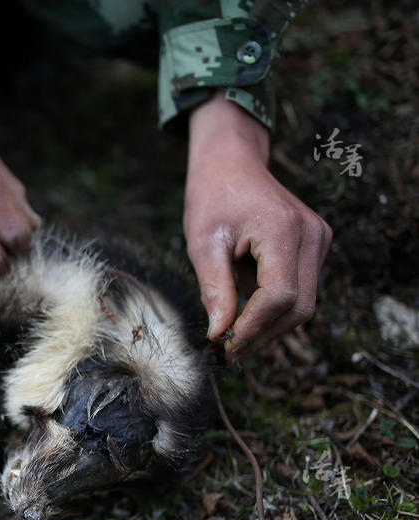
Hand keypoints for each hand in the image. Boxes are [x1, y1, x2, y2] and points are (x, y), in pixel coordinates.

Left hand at [184, 95, 331, 360]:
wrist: (231, 163)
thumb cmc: (212, 197)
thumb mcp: (202, 243)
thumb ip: (214, 288)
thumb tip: (219, 333)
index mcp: (282, 229)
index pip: (278, 295)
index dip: (252, 327)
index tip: (224, 346)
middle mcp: (311, 235)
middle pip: (298, 306)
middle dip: (263, 334)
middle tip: (229, 353)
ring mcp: (320, 239)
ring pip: (304, 302)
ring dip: (269, 325)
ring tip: (233, 338)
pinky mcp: (317, 244)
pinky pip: (301, 288)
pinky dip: (274, 308)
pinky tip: (245, 314)